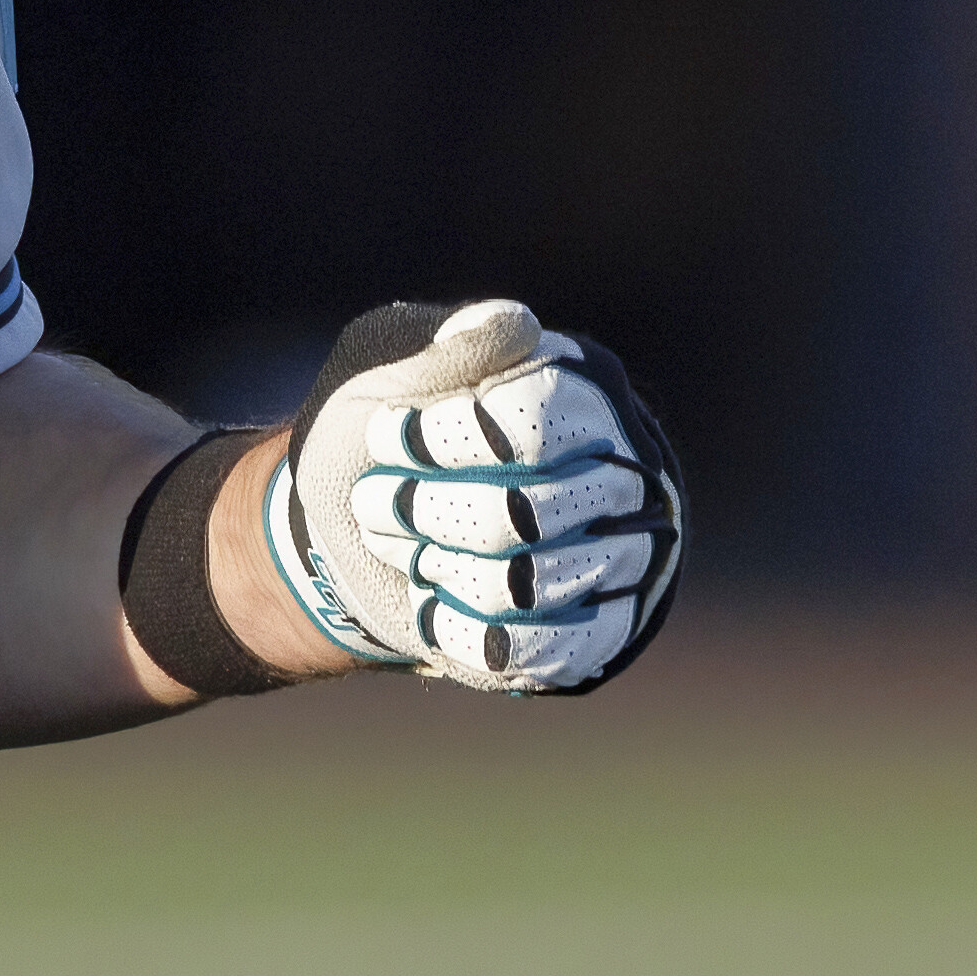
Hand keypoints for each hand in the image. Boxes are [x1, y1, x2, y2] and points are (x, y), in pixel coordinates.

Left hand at [257, 299, 680, 692]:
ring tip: (403, 546)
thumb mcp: (379, 375)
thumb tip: (518, 325)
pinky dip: (452, 626)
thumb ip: (440, 348)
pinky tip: (430, 599)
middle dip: (426, 511)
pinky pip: (525, 650)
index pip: (534, 424)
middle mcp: (621, 476)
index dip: (449, 437)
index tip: (386, 434)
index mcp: (581, 396)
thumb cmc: (374, 442)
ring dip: (432, 567)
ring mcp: (619, 561)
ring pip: (517, 587)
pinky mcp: (594, 634)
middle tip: (376, 502)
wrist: (355, 535)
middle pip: (522, 515)